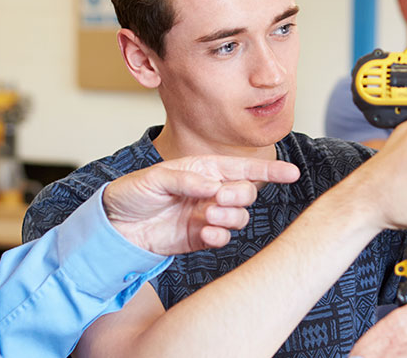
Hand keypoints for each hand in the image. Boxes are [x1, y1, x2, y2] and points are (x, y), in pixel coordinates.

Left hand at [103, 156, 299, 254]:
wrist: (114, 226)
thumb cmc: (133, 193)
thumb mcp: (154, 179)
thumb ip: (185, 179)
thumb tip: (212, 185)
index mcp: (204, 170)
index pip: (243, 168)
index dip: (268, 171)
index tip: (291, 173)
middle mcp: (211, 192)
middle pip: (245, 193)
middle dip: (239, 195)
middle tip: (218, 199)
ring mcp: (207, 216)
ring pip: (238, 217)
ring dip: (229, 217)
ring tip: (207, 216)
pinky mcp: (200, 238)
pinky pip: (222, 238)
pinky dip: (219, 237)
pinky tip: (207, 234)